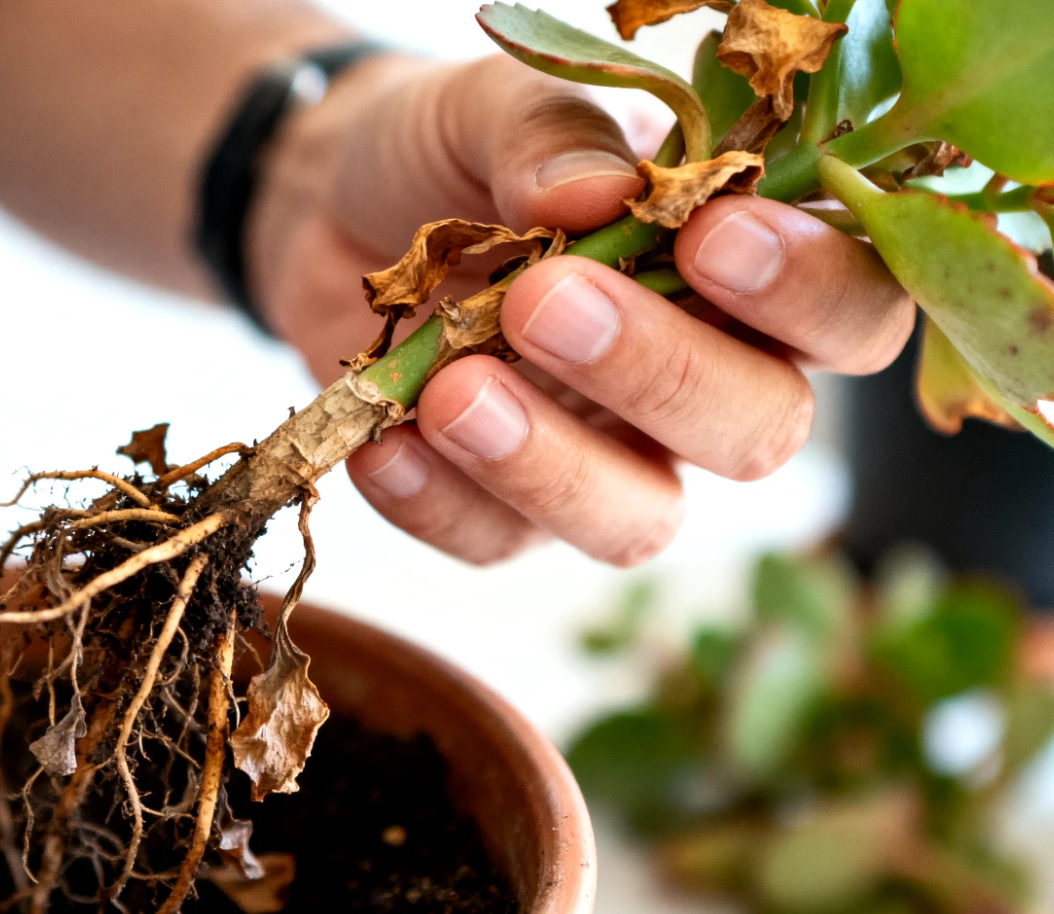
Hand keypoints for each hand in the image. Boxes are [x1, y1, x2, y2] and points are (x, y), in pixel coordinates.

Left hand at [248, 54, 914, 565]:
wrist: (325, 211)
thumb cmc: (446, 152)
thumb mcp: (487, 108)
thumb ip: (549, 137)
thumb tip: (597, 192)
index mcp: (743, 269)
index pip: (849, 309)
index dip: (809, 292)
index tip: (712, 237)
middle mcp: (701, 378)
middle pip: (760, 431)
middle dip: (660, 374)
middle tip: (542, 302)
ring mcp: (606, 459)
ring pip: (639, 520)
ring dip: (549, 465)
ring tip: (449, 394)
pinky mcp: (504, 515)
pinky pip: (495, 543)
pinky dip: (435, 502)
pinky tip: (379, 445)